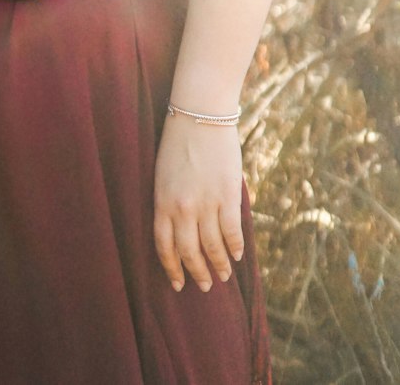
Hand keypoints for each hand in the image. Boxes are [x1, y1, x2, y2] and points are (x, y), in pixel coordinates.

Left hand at [153, 113, 243, 291]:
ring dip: (219, 265)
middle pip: (189, 252)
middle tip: (205, 286)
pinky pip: (231, 231)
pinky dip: (235, 247)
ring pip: (212, 247)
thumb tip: (183, 230)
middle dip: (198, 273)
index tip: (178, 284)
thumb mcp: (164, 174)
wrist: (200, 114)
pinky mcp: (227, 196)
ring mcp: (205, 203)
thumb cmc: (179, 141)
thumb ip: (171, 202)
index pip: (164, 247)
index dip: (172, 269)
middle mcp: (182, 208)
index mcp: (161, 202)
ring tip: (224, 275)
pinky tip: (237, 255)